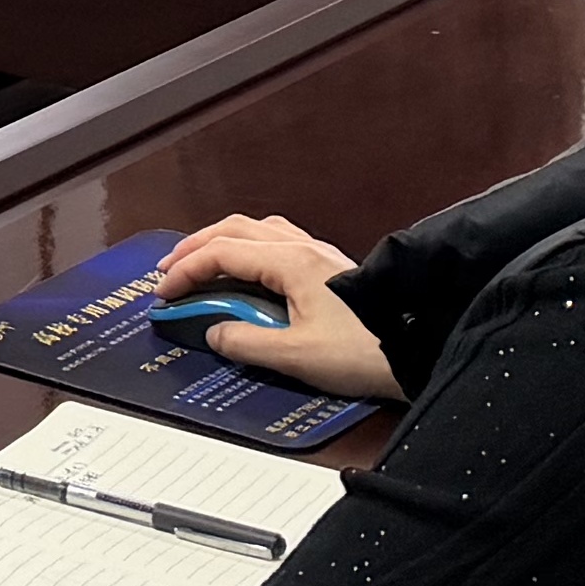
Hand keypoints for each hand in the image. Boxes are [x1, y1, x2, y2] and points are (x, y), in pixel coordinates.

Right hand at [151, 213, 396, 401]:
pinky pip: (279, 241)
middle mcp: (305, 248)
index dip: (185, 270)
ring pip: (258, 229)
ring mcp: (321, 254)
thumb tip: (215, 332)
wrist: (421, 348)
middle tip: (170, 270)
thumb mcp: (297, 357)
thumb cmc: (366, 352)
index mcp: (292, 263)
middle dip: (196, 246)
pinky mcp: (332, 268)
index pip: (222, 253)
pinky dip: (249, 248)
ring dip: (223, 242)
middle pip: (236, 228)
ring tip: (204, 265)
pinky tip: (250, 272)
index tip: (163, 293)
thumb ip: (246, 342)